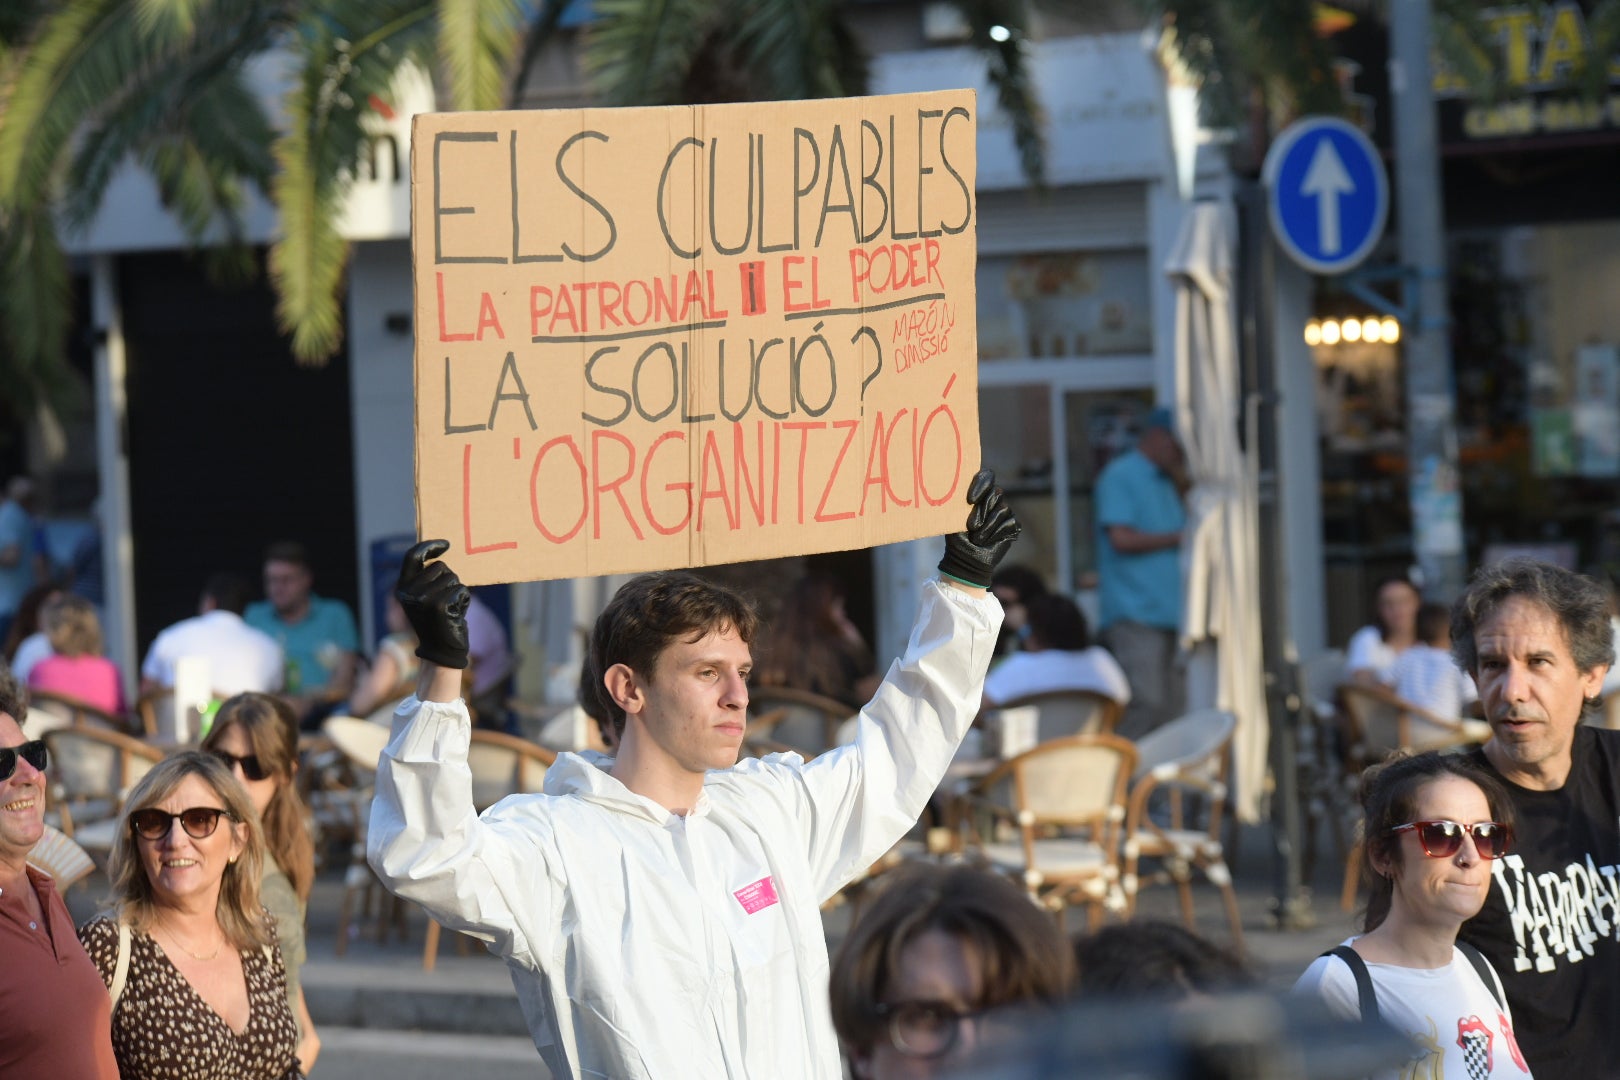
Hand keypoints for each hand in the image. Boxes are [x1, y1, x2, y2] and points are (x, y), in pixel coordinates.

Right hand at [395, 540, 470, 668]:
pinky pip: (461, 589)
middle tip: (446, 600)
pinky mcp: (439, 606)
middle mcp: (409, 592)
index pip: (412, 556)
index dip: (429, 546)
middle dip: (449, 579)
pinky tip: (456, 614)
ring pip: (452, 577)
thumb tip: (439, 554)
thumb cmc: (438, 620)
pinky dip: (464, 599)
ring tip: (450, 609)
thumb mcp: (424, 597)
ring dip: (457, 590)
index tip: (446, 545)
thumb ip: (426, 578)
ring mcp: (423, 599)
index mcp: (402, 587)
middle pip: (440, 566)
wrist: (441, 651)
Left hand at [937, 469, 1019, 588]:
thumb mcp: (955, 518)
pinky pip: (1008, 523)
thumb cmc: (957, 538)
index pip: (986, 476)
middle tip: (971, 526)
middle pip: (996, 492)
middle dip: (982, 510)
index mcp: (979, 493)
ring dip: (987, 526)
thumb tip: (960, 487)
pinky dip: (995, 534)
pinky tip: (987, 542)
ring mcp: (1004, 512)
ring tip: (976, 539)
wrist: (966, 560)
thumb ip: (960, 501)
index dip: (981, 484)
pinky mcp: (1012, 525)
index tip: (970, 500)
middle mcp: (993, 500)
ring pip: (1003, 509)